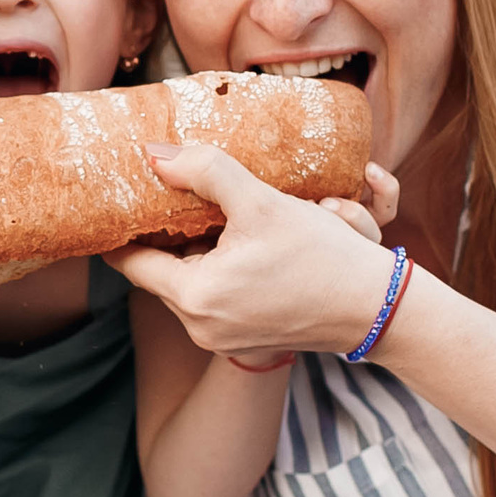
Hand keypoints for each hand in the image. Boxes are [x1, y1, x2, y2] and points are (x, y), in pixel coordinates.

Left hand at [107, 145, 396, 357]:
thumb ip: (205, 171)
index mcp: (194, 297)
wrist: (378, 309)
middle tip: (179, 200)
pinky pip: (219, 297)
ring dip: (206, 250)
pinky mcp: (245, 341)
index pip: (131, 262)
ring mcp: (223, 339)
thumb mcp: (261, 202)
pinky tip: (252, 246)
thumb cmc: (323, 257)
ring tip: (231, 221)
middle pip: (164, 270)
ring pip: (193, 281)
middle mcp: (200, 328)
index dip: (122, 230)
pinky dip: (227, 270)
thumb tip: (156, 155)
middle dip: (175, 234)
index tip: (117, 204)